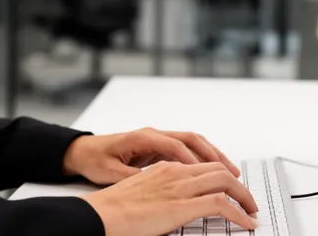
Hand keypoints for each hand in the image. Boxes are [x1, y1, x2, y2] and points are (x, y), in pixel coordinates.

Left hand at [63, 127, 240, 184]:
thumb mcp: (112, 173)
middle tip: (234, 174)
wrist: (83, 151)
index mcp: (144, 138)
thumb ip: (135, 176)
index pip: (177, 147)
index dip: (196, 162)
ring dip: (213, 156)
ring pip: (193, 143)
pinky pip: (186, 149)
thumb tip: (156, 183)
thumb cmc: (95, 160)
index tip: (212, 177)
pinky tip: (213, 172)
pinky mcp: (158, 146)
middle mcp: (154, 134)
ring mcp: (157, 138)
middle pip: (192, 140)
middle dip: (215, 156)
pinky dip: (202, 159)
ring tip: (232, 173)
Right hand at [82, 161, 258, 235]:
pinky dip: (239, 213)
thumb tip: (169, 207)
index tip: (231, 190)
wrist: (100, 214)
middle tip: (248, 201)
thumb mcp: (140, 193)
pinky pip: (221, 204)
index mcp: (165, 168)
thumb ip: (159, 193)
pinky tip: (246, 223)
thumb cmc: (112, 209)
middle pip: (218, 169)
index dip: (222, 176)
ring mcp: (180, 187)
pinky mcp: (182, 205)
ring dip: (244, 197)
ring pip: (225, 182)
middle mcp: (175, 172)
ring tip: (252, 211)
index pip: (202, 165)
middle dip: (239, 185)